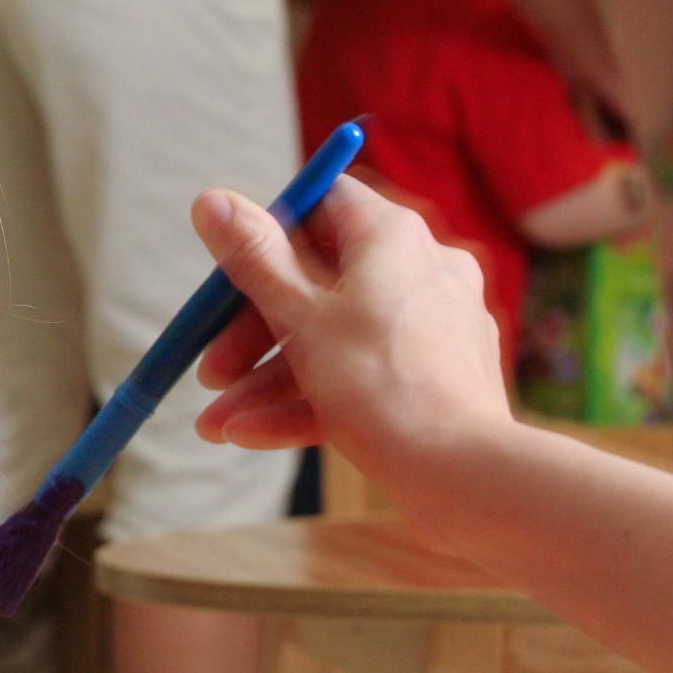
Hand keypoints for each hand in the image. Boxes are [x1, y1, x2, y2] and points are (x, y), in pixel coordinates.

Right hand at [189, 176, 512, 497]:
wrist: (462, 473)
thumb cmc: (379, 384)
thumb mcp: (299, 316)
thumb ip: (252, 257)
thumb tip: (212, 199)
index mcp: (392, 236)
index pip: (323, 202)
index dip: (270, 231)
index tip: (231, 270)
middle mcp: (423, 268)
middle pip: (320, 281)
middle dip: (253, 332)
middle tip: (211, 370)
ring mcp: (435, 325)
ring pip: (336, 339)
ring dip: (270, 379)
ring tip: (216, 424)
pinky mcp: (440, 376)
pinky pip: (367, 375)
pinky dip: (312, 400)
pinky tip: (251, 436)